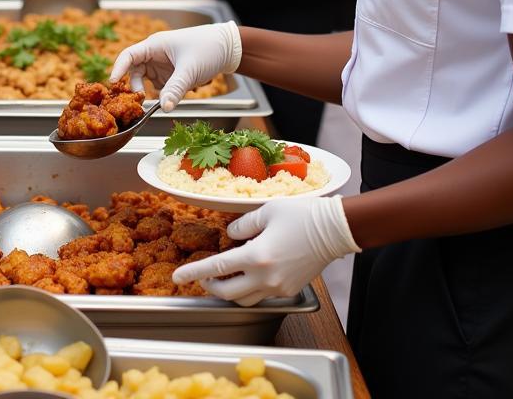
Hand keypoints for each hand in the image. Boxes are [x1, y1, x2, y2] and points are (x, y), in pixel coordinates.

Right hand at [110, 21, 241, 110]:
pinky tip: (183, 92)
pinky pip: (162, 86)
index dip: (118, 68)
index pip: (129, 55)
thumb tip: (162, 108)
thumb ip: (175, 89)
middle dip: (135, 86)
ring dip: (154, 92)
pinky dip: (167, 93)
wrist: (229, 48)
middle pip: (135, 71)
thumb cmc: (208, 48)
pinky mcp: (172, 74)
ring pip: (148, 81)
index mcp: (155, 45)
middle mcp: (155, 54)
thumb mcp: (190, 70)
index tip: (112, 83)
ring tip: (165, 98)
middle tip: (141, 101)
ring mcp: (163, 65)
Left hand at [173, 196, 360, 305]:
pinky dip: (250, 288)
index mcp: (257, 257)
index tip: (178, 277)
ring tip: (224, 276)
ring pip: (245, 299)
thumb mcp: (266, 212)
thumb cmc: (302, 216)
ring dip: (230, 291)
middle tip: (202, 276)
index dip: (194, 272)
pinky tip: (249, 272)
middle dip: (210, 286)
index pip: (217, 268)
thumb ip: (242, 226)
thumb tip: (230, 237)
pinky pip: (262, 295)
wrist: (334, 230)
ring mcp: (279, 287)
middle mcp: (266, 278)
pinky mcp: (289, 290)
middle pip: (228, 293)